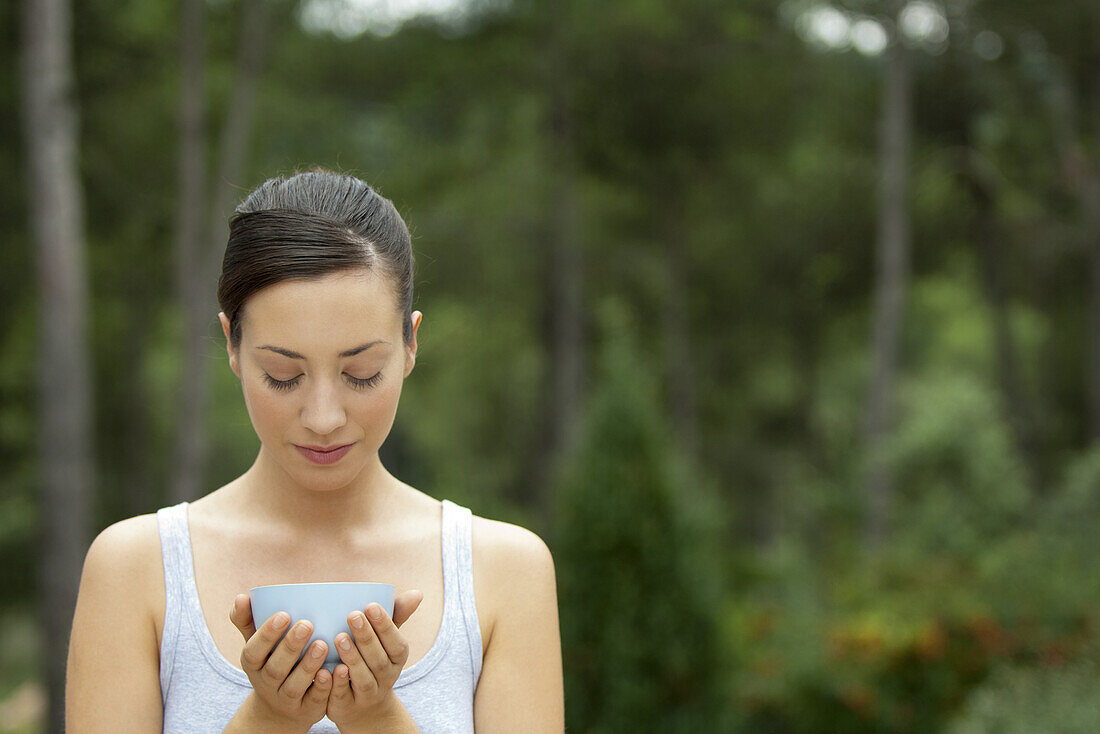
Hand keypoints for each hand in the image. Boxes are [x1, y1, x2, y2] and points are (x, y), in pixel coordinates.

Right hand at [230, 594, 331, 730]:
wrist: (280, 708)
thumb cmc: (271, 662)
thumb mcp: (257, 645)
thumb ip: (248, 621)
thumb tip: (240, 597)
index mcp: (253, 665)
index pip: (253, 652)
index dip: (266, 635)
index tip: (284, 614)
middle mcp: (267, 684)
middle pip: (275, 669)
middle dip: (290, 646)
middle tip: (307, 624)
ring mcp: (286, 700)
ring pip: (294, 686)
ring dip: (308, 666)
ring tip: (322, 644)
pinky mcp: (306, 710)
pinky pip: (314, 701)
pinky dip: (323, 688)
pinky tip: (333, 671)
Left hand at [326, 589, 422, 728]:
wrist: (363, 707)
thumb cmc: (373, 660)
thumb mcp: (385, 640)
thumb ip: (396, 616)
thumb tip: (417, 593)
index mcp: (397, 659)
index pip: (396, 643)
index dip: (385, 626)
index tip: (370, 606)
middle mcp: (386, 678)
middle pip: (379, 659)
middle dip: (367, 637)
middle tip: (353, 615)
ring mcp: (368, 695)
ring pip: (363, 679)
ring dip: (353, 658)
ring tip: (339, 638)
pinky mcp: (347, 707)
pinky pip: (343, 696)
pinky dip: (338, 684)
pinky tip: (330, 669)